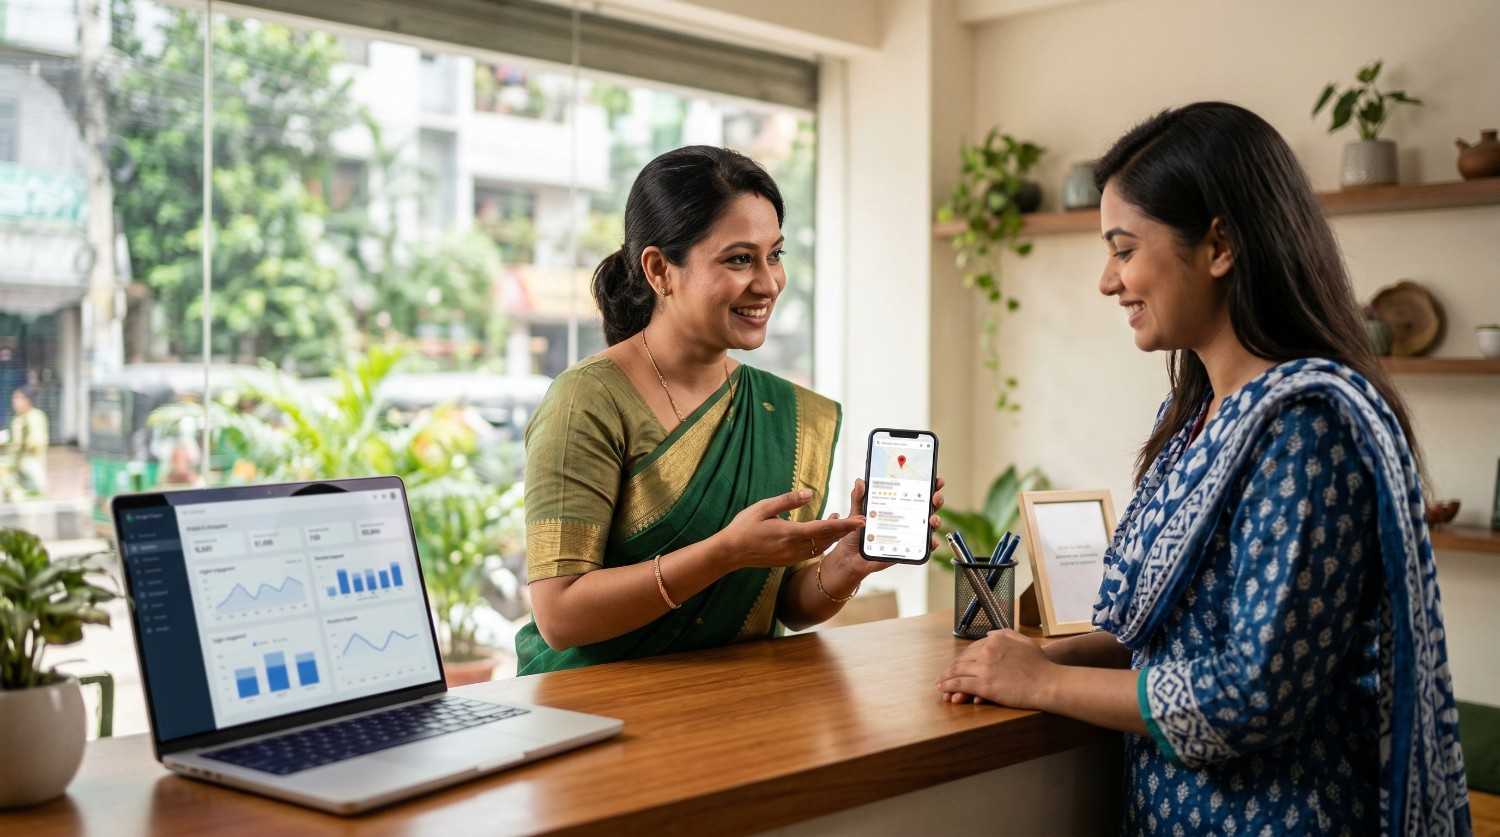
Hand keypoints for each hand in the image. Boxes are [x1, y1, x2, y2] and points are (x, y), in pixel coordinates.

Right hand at [718, 489, 865, 570]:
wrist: (731, 552)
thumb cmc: (744, 526)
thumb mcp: (764, 507)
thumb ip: (788, 500)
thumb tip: (810, 493)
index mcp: (790, 533)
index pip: (824, 528)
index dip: (845, 525)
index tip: (861, 521)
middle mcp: (794, 548)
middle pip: (827, 539)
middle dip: (845, 530)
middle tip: (861, 520)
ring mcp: (792, 556)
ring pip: (821, 547)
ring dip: (834, 536)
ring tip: (842, 523)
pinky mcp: (788, 560)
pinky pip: (812, 551)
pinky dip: (823, 542)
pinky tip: (824, 534)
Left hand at [825, 476, 946, 578]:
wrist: (850, 557)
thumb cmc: (856, 533)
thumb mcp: (857, 512)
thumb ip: (859, 497)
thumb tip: (861, 481)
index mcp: (896, 506)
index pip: (916, 493)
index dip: (929, 485)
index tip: (936, 480)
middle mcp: (905, 518)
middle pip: (927, 507)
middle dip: (937, 500)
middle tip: (935, 497)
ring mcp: (908, 533)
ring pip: (929, 526)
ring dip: (936, 521)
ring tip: (933, 519)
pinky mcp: (907, 549)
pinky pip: (923, 547)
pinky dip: (931, 544)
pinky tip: (931, 541)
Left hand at [936, 629, 1054, 707]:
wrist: (1048, 682)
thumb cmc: (1041, 665)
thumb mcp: (1025, 642)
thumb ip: (1007, 635)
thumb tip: (991, 634)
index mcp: (996, 640)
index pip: (972, 648)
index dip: (963, 657)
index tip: (958, 663)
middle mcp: (987, 651)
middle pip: (962, 658)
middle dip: (951, 667)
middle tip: (944, 674)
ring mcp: (984, 667)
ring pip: (957, 671)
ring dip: (945, 677)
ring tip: (940, 683)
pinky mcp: (984, 684)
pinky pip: (960, 684)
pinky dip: (948, 686)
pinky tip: (943, 689)